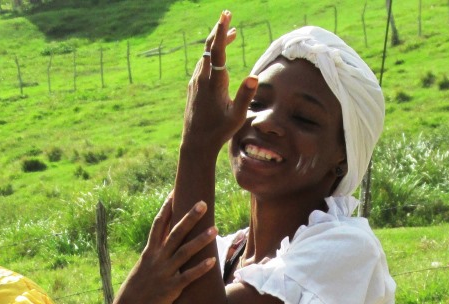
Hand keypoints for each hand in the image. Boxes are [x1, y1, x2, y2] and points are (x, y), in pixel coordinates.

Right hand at [111, 197, 216, 303]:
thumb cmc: (136, 291)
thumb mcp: (143, 269)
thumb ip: (155, 256)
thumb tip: (164, 244)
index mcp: (149, 252)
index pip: (158, 225)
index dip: (166, 208)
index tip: (175, 192)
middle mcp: (156, 259)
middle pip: (175, 233)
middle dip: (189, 217)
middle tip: (202, 203)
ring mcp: (164, 273)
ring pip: (184, 252)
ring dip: (200, 240)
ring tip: (215, 228)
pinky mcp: (170, 289)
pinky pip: (188, 276)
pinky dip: (200, 269)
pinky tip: (213, 261)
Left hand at [181, 10, 258, 154]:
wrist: (196, 143)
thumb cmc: (219, 131)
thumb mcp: (237, 116)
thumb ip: (245, 95)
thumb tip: (255, 76)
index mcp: (214, 83)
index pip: (217, 51)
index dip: (221, 32)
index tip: (225, 17)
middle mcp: (202, 79)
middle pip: (208, 47)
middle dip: (219, 30)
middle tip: (228, 15)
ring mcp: (196, 82)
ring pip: (205, 55)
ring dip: (217, 43)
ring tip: (231, 34)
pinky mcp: (193, 87)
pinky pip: (202, 64)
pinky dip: (211, 55)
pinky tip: (218, 56)